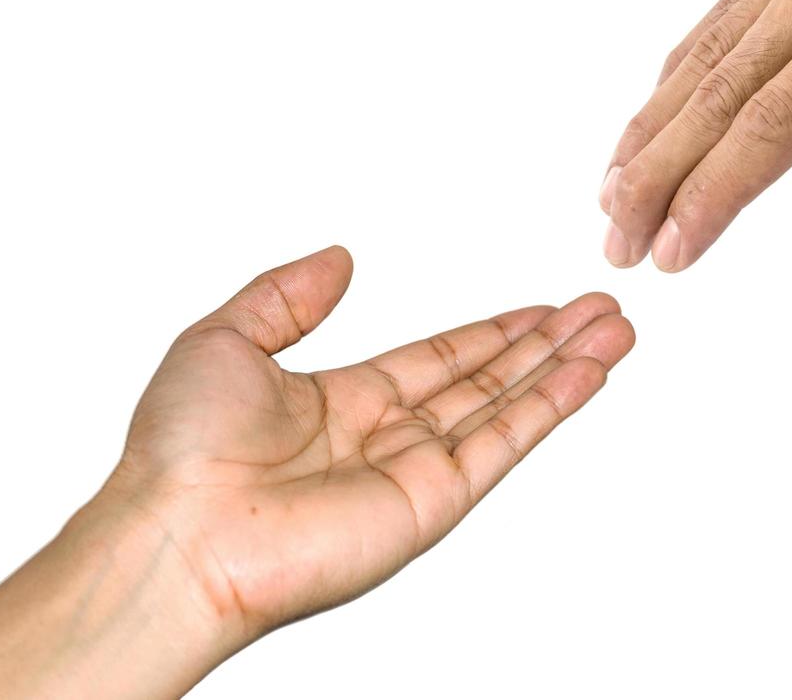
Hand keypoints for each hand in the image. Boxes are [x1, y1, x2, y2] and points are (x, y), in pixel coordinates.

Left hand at [0, 247, 633, 697]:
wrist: (177, 534)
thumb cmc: (178, 456)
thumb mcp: (223, 338)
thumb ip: (287, 294)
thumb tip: (338, 257)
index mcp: (338, 402)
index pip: (437, 358)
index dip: (490, 332)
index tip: (536, 310)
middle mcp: (385, 437)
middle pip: (487, 379)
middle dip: (546, 343)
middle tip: (597, 311)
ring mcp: (413, 470)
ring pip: (508, 405)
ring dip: (565, 367)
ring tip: (614, 331)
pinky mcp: (432, 502)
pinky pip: (504, 442)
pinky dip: (553, 405)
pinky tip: (587, 374)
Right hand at [600, 0, 791, 269]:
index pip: (776, 122)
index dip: (716, 193)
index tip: (675, 251)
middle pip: (718, 93)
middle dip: (660, 177)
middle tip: (620, 243)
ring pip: (704, 54)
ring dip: (653, 131)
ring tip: (613, 194)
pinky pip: (720, 17)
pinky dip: (678, 76)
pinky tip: (654, 121)